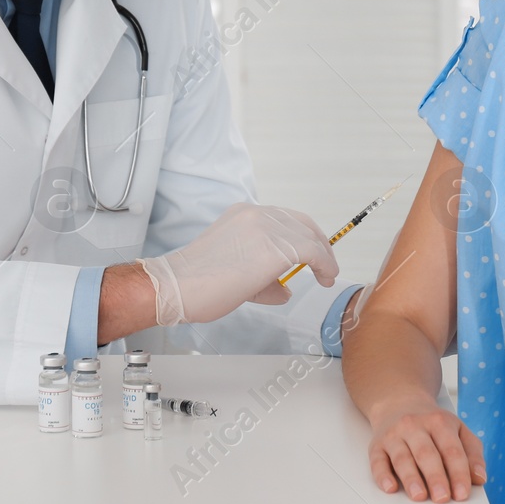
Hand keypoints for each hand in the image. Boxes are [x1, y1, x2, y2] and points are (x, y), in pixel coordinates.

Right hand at [136, 202, 337, 324]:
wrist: (178, 286)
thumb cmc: (198, 283)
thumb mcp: (235, 270)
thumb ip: (265, 276)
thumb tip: (285, 289)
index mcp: (244, 214)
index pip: (285, 219)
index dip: (304, 236)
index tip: (312, 255)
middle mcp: (257, 214)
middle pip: (302, 223)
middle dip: (318, 244)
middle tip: (325, 266)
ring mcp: (266, 227)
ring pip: (309, 235)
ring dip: (323, 256)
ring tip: (326, 275)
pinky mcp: (275, 247)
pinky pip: (312, 251)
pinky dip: (325, 264)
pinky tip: (325, 278)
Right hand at [366, 394, 486, 502]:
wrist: (400, 401)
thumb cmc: (432, 423)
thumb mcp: (458, 430)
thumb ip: (472, 453)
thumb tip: (479, 478)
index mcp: (439, 422)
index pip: (451, 450)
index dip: (458, 472)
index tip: (462, 493)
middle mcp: (415, 426)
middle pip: (426, 453)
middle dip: (435, 477)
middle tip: (442, 497)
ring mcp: (394, 434)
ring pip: (402, 457)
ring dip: (410, 478)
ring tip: (419, 496)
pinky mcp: (377, 444)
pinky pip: (377, 460)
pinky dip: (382, 475)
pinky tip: (390, 487)